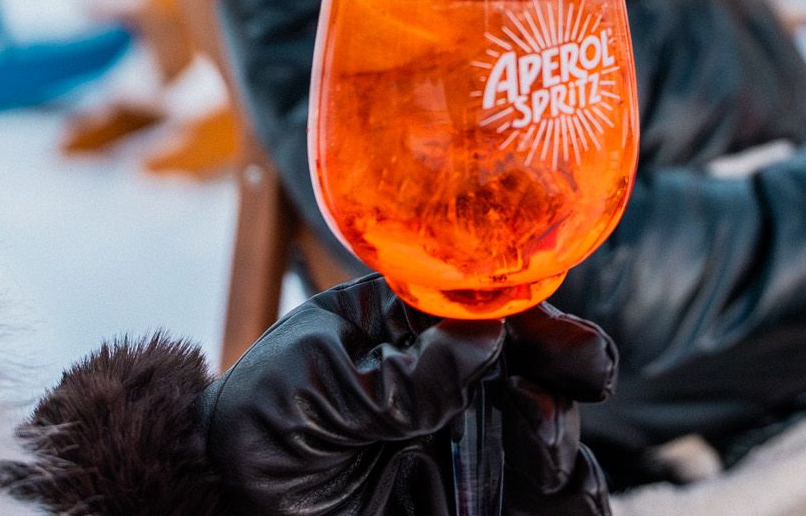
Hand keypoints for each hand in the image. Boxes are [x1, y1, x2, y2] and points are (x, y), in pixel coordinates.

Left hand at [205, 276, 615, 515]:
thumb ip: (399, 371)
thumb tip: (486, 335)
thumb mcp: (316, 378)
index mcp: (420, 327)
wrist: (229, 495)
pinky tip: (572, 493)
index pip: (497, 309)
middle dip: (570, 372)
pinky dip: (576, 502)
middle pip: (543, 369)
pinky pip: (542, 504)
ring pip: (551, 439)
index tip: (567, 338)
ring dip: (562, 438)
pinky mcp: (471, 501)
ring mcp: (469, 444)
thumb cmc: (263, 418)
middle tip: (572, 383)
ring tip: (541, 440)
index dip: (541, 318)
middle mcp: (458, 382)